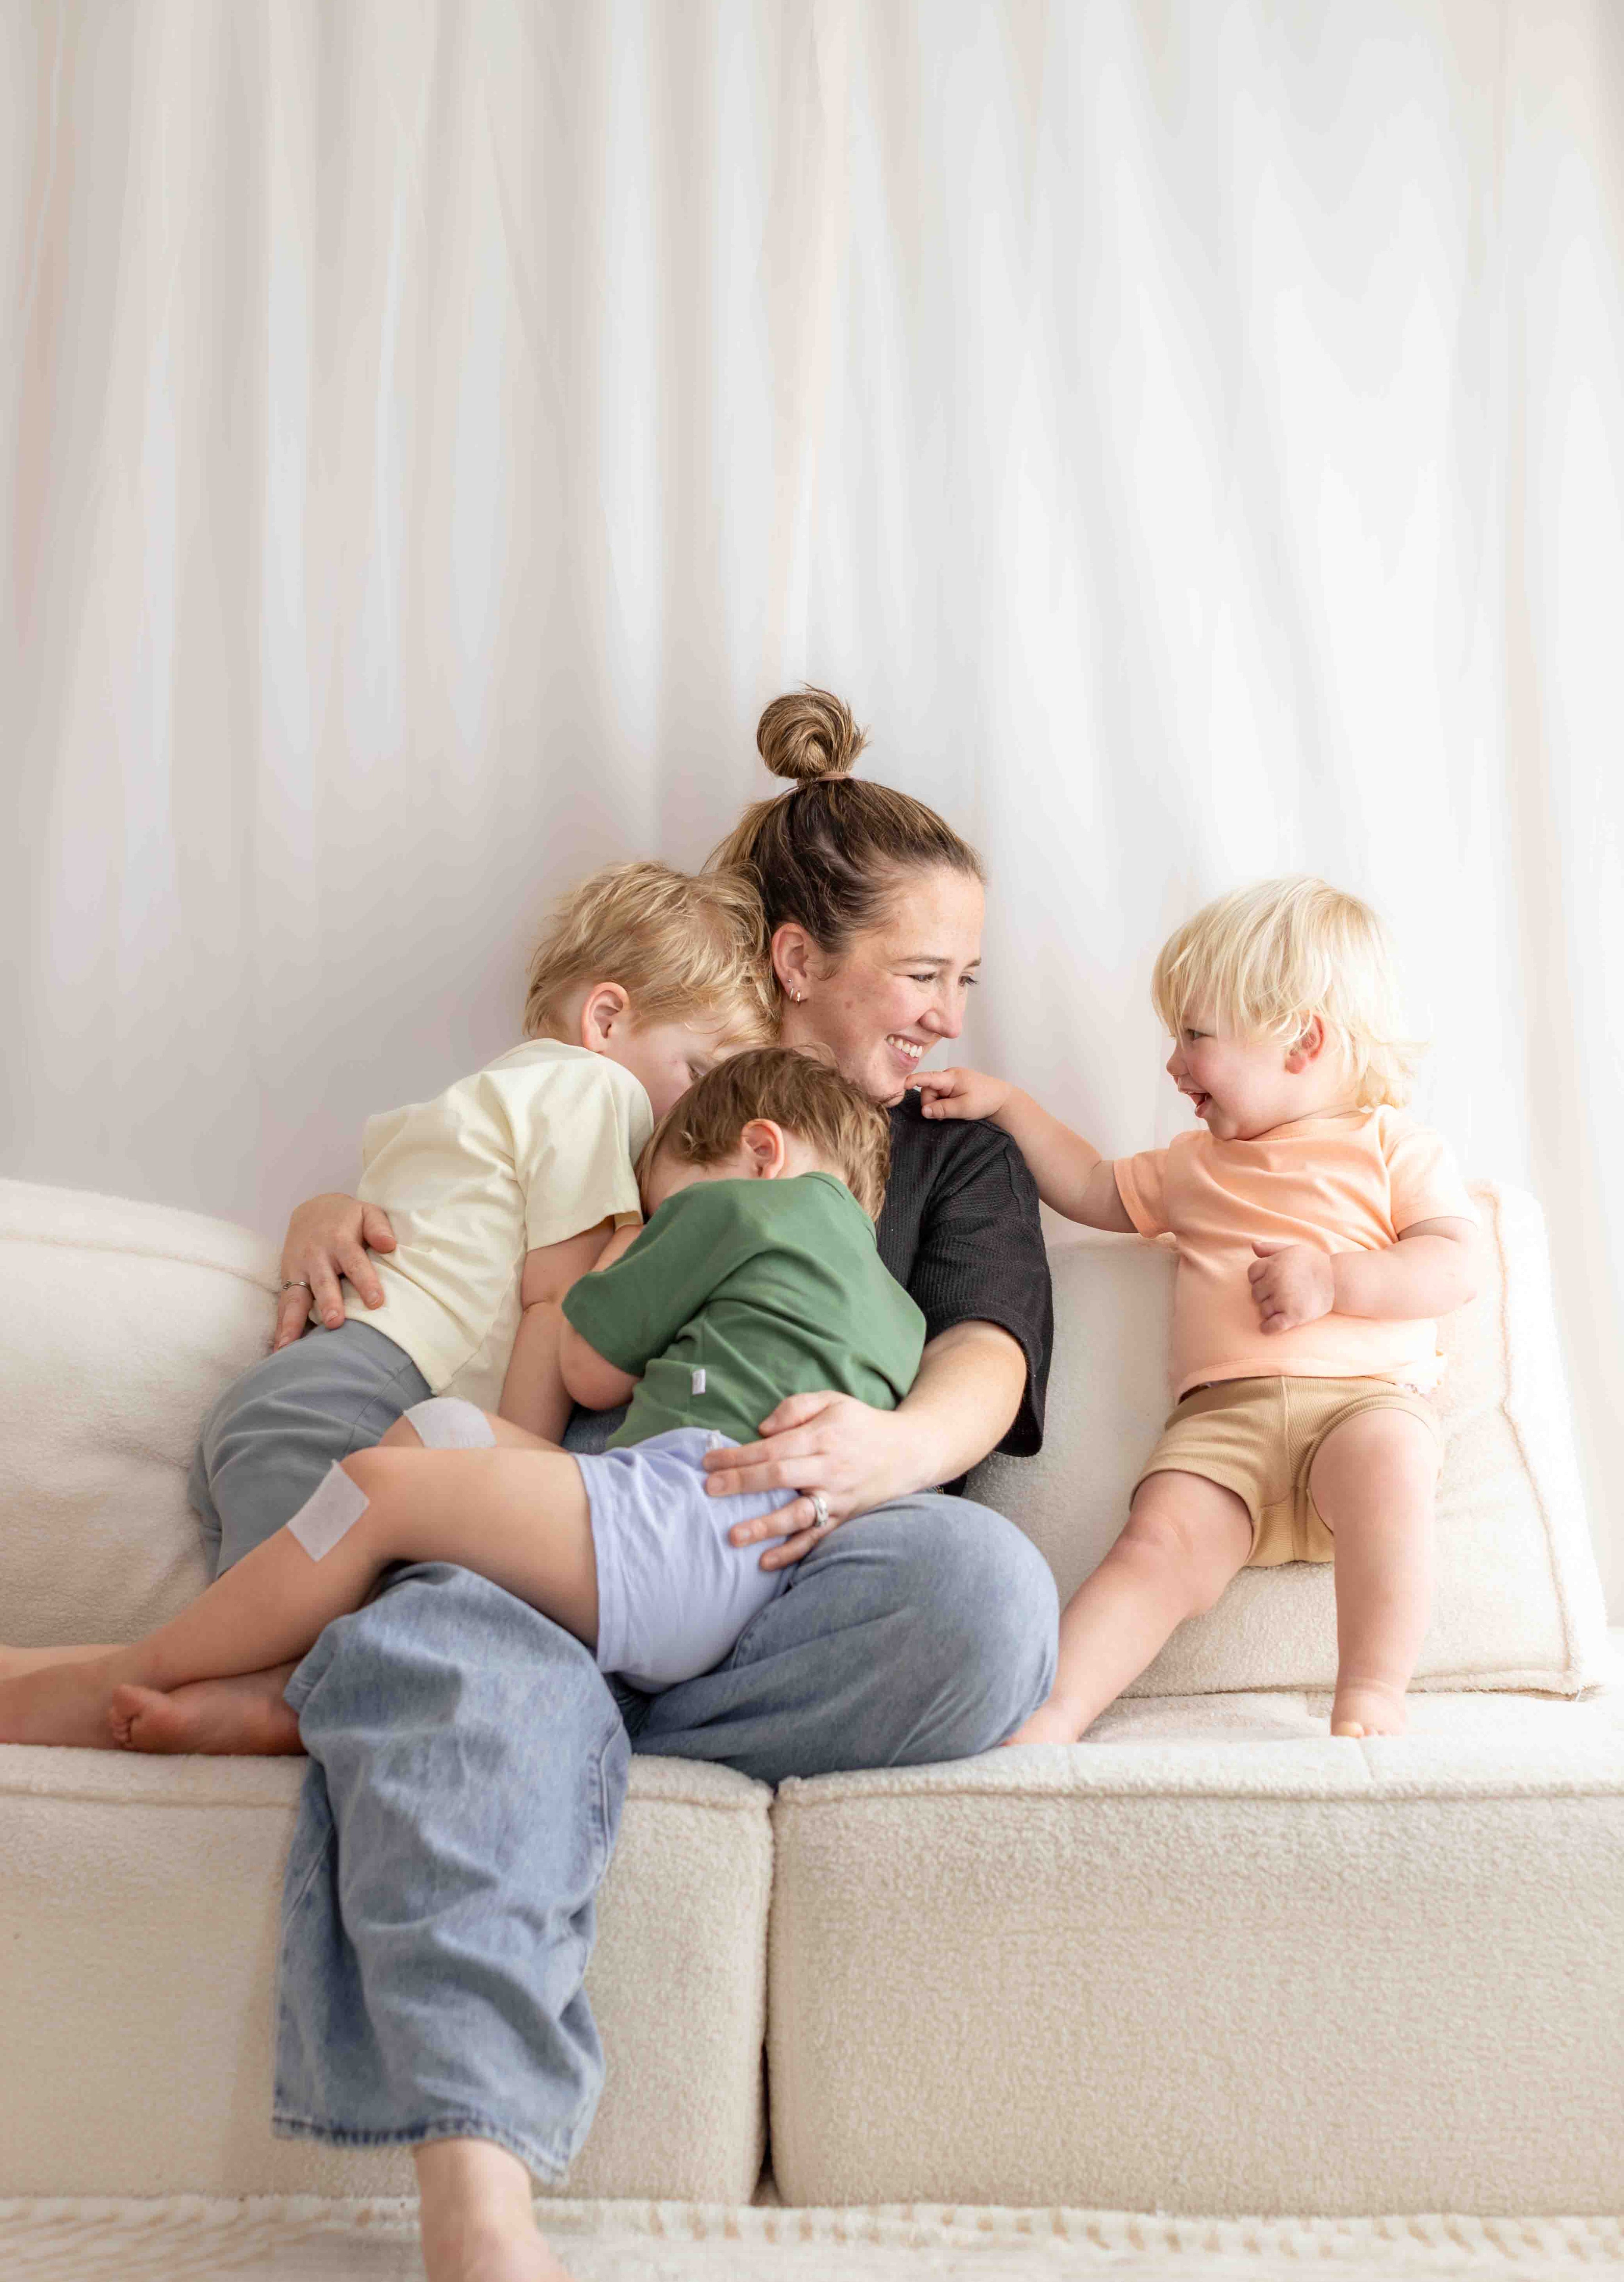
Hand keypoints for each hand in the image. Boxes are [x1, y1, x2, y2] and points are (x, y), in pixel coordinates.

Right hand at [273, 1195, 397, 1348]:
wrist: (312, 1210)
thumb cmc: (347, 1218)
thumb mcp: (366, 1212)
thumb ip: (379, 1227)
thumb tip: (390, 1243)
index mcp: (340, 1241)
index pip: (355, 1262)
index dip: (365, 1281)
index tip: (376, 1302)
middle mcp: (317, 1257)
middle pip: (324, 1282)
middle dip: (328, 1302)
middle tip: (335, 1322)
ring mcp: (298, 1270)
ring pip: (296, 1297)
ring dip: (294, 1320)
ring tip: (290, 1345)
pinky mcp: (287, 1280)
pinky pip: (283, 1305)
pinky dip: (281, 1326)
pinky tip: (280, 1348)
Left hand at [701, 1391, 919, 1569]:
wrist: (909, 1451)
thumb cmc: (862, 1424)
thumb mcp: (832, 1401)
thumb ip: (795, 1408)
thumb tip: (761, 1430)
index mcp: (822, 1437)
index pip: (772, 1447)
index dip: (738, 1455)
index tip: (708, 1462)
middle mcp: (829, 1468)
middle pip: (779, 1476)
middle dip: (741, 1483)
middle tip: (709, 1490)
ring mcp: (838, 1497)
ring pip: (798, 1514)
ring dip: (765, 1526)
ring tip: (734, 1536)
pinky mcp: (845, 1518)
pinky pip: (817, 1538)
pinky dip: (793, 1552)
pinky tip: (766, 1562)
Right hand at [907, 1066, 1011, 1121]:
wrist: (1002, 1099)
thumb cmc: (986, 1101)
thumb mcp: (964, 1108)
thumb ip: (943, 1109)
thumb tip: (924, 1111)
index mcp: (951, 1078)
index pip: (928, 1078)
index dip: (914, 1080)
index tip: (903, 1084)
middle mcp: (950, 1075)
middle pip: (928, 1090)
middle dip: (932, 1104)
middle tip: (944, 1116)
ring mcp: (952, 1080)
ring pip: (934, 1093)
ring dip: (939, 1105)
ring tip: (953, 1112)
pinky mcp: (955, 1085)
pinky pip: (942, 1094)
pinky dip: (944, 1103)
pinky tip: (954, 1108)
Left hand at [1247, 1240, 1334, 1332]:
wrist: (1336, 1280)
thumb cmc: (1313, 1263)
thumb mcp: (1292, 1250)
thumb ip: (1270, 1248)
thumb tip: (1253, 1245)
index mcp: (1273, 1264)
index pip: (1252, 1274)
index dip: (1257, 1279)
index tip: (1267, 1283)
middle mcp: (1275, 1281)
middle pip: (1256, 1293)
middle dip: (1264, 1295)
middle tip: (1277, 1295)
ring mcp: (1283, 1299)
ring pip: (1263, 1310)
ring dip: (1268, 1311)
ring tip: (1281, 1307)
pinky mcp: (1293, 1316)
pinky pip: (1271, 1326)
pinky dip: (1267, 1328)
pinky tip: (1267, 1327)